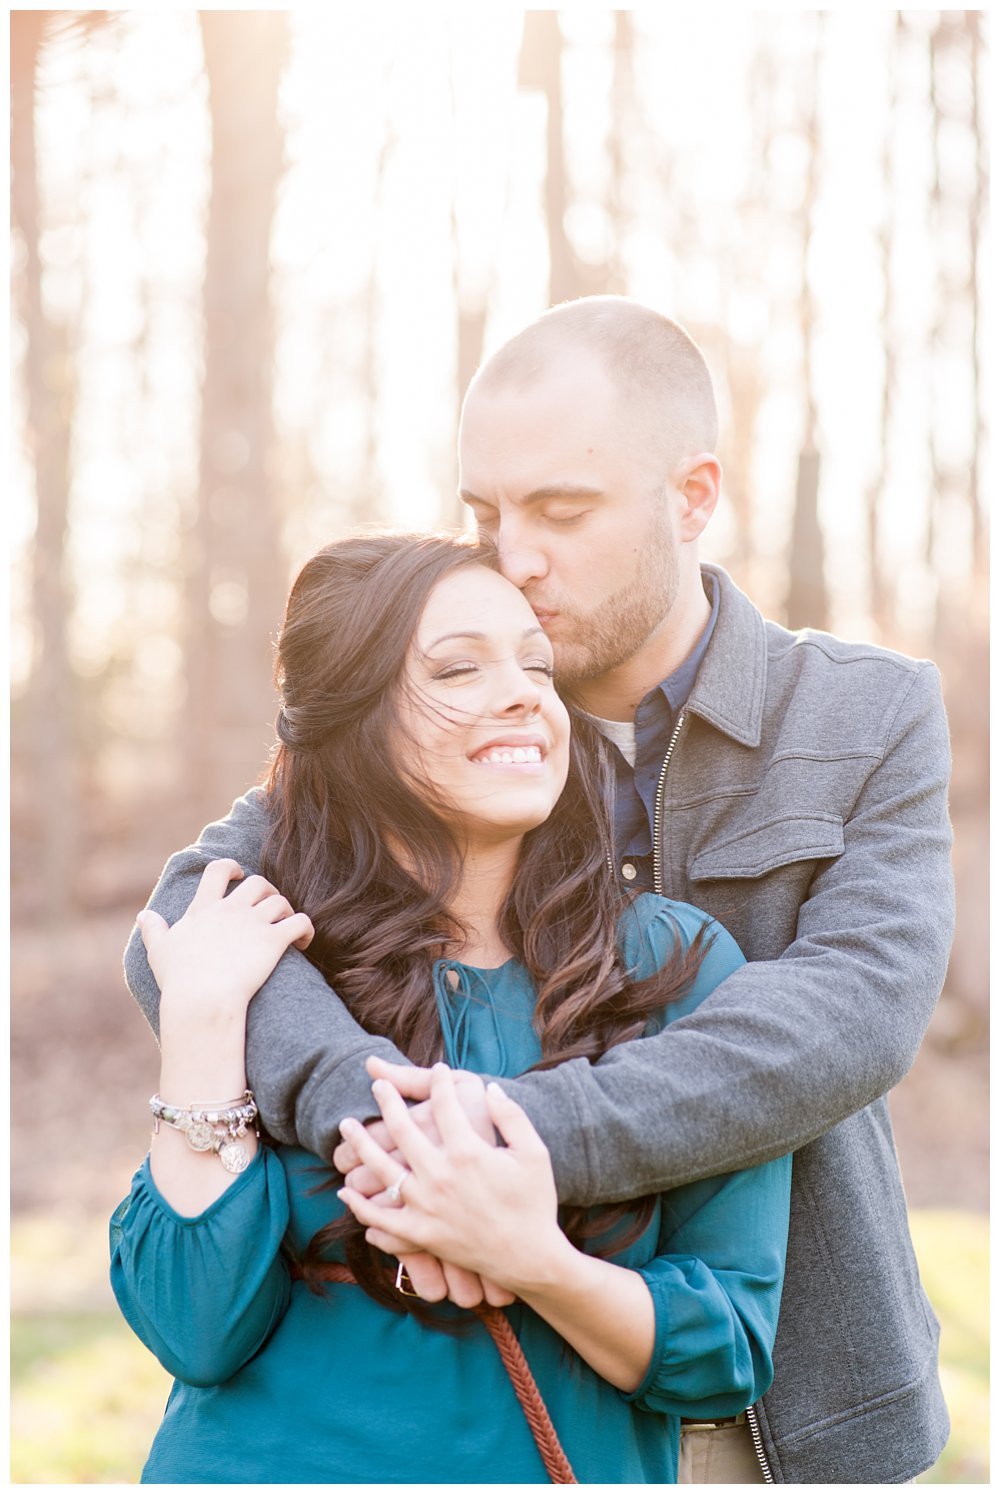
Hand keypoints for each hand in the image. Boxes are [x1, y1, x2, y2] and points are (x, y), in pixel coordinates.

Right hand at [137, 859, 314, 1022]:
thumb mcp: (160, 952)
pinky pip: (300, 922)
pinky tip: (304, 942)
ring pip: (280, 901)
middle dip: (267, 891)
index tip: (239, 874)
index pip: (218, 870)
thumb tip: (143, 916)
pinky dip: (306, 929)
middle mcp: (230, 910)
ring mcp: (253, 924)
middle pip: (258, 882)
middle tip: (268, 908)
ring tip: (286, 926)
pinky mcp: (273, 941)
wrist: (202, 1002)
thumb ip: (153, 930)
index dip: (232, 867)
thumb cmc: (179, 981)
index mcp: (204, 909)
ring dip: (286, 911)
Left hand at [338, 1067, 568, 1295]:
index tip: (439, 1069)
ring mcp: (426, 1206)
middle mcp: (440, 1174)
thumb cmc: (535, 1202)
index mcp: (468, 1151)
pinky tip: (346, 1190)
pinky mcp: (420, 1234)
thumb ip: (512, 1117)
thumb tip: (490, 1089)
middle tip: (377, 1086)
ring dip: (359, 1143)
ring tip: (346, 1125)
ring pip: (380, 1168)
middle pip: (401, 1128)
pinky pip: (381, 1219)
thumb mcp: (534, 1152)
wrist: (529, 1258)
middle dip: (387, 1100)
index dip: (440, 1081)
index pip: (444, 1104)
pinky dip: (360, 1206)